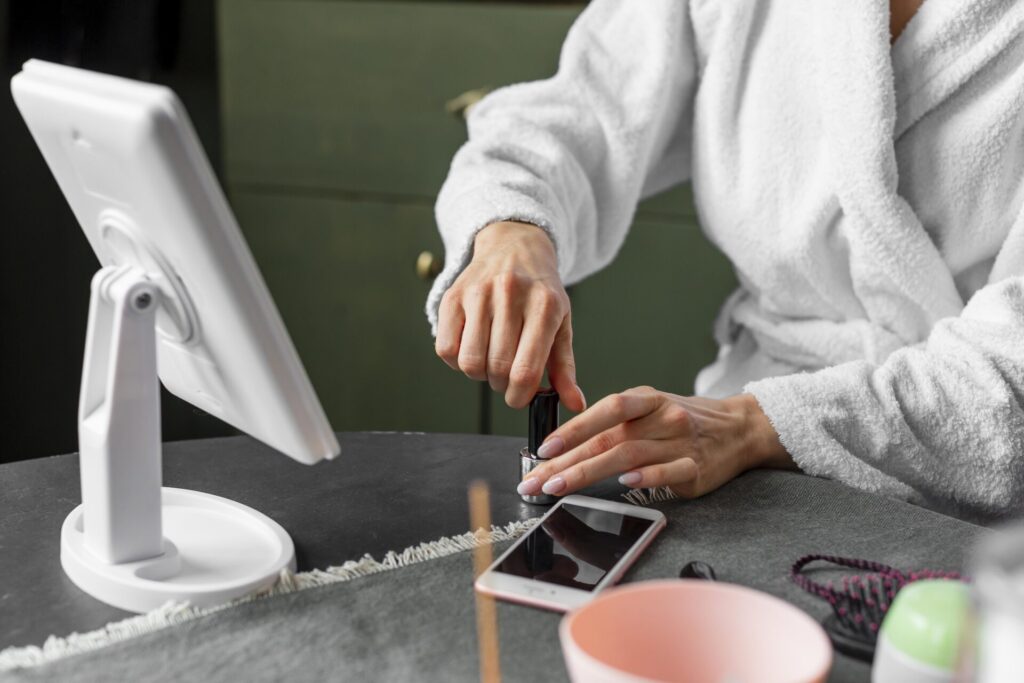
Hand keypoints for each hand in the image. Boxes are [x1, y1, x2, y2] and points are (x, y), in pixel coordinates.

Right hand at [435, 221, 585, 410]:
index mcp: (544, 305)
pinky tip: (471, 349)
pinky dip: (457, 361)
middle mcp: (510, 295)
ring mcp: (479, 293)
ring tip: (490, 362)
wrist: (515, 247)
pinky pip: (445, 348)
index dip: (520, 396)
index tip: (520, 397)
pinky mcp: (452, 296)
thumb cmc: (540, 292)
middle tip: (507, 376)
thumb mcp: (561, 324)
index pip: (525, 370)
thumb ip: (565, 367)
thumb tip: (575, 404)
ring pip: (470, 362)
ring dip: (479, 374)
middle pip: (497, 368)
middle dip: (502, 385)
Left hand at [516, 387, 792, 498]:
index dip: (572, 428)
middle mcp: (661, 417)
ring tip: (560, 486)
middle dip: (566, 462)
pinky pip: (669, 471)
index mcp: (647, 400)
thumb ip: (615, 424)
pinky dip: (646, 476)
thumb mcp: (651, 410)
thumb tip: (565, 449)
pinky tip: (625, 482)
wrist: (739, 429)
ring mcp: (680, 441)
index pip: (605, 410)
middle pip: (608, 439)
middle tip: (537, 480)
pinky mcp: (696, 467)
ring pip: (629, 456)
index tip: (544, 449)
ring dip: (589, 472)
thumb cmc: (684, 421)